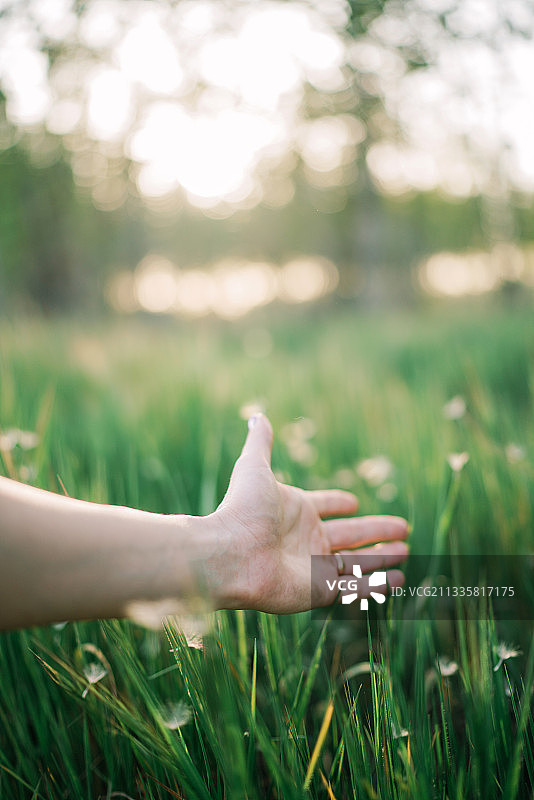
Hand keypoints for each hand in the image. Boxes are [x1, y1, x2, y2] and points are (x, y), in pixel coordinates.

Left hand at [211, 414, 408, 612]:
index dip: (339, 503)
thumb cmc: (243, 510)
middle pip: (351, 535)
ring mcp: (314, 567)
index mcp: (297, 512)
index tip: (354, 502)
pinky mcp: (319, 591)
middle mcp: (307, 540)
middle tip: (403, 529)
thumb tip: (258, 416)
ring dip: (382, 557)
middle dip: (377, 532)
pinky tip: (398, 580)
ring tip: (406, 552)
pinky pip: (355, 588)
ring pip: (358, 562)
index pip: (325, 506)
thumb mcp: (253, 468)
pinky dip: (377, 585)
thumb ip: (261, 444)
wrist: (229, 554)